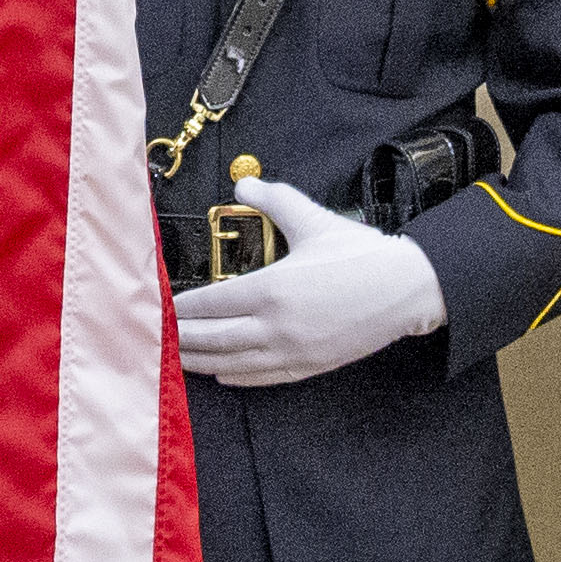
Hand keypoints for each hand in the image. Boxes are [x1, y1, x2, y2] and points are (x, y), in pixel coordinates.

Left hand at [170, 176, 447, 388]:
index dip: (181, 308)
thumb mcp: (313, 221)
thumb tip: (243, 184)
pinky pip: (262, 377)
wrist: (406, 289)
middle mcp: (276, 326)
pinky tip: (221, 373)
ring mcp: (292, 351)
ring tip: (176, 358)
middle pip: (213, 338)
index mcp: (272, 288)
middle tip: (153, 337)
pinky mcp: (308, 366)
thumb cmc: (360, 253)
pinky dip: (235, 376)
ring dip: (200, 362)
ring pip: (232, 363)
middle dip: (181, 339)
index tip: (160, 307)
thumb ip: (273, 201)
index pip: (211, 303)